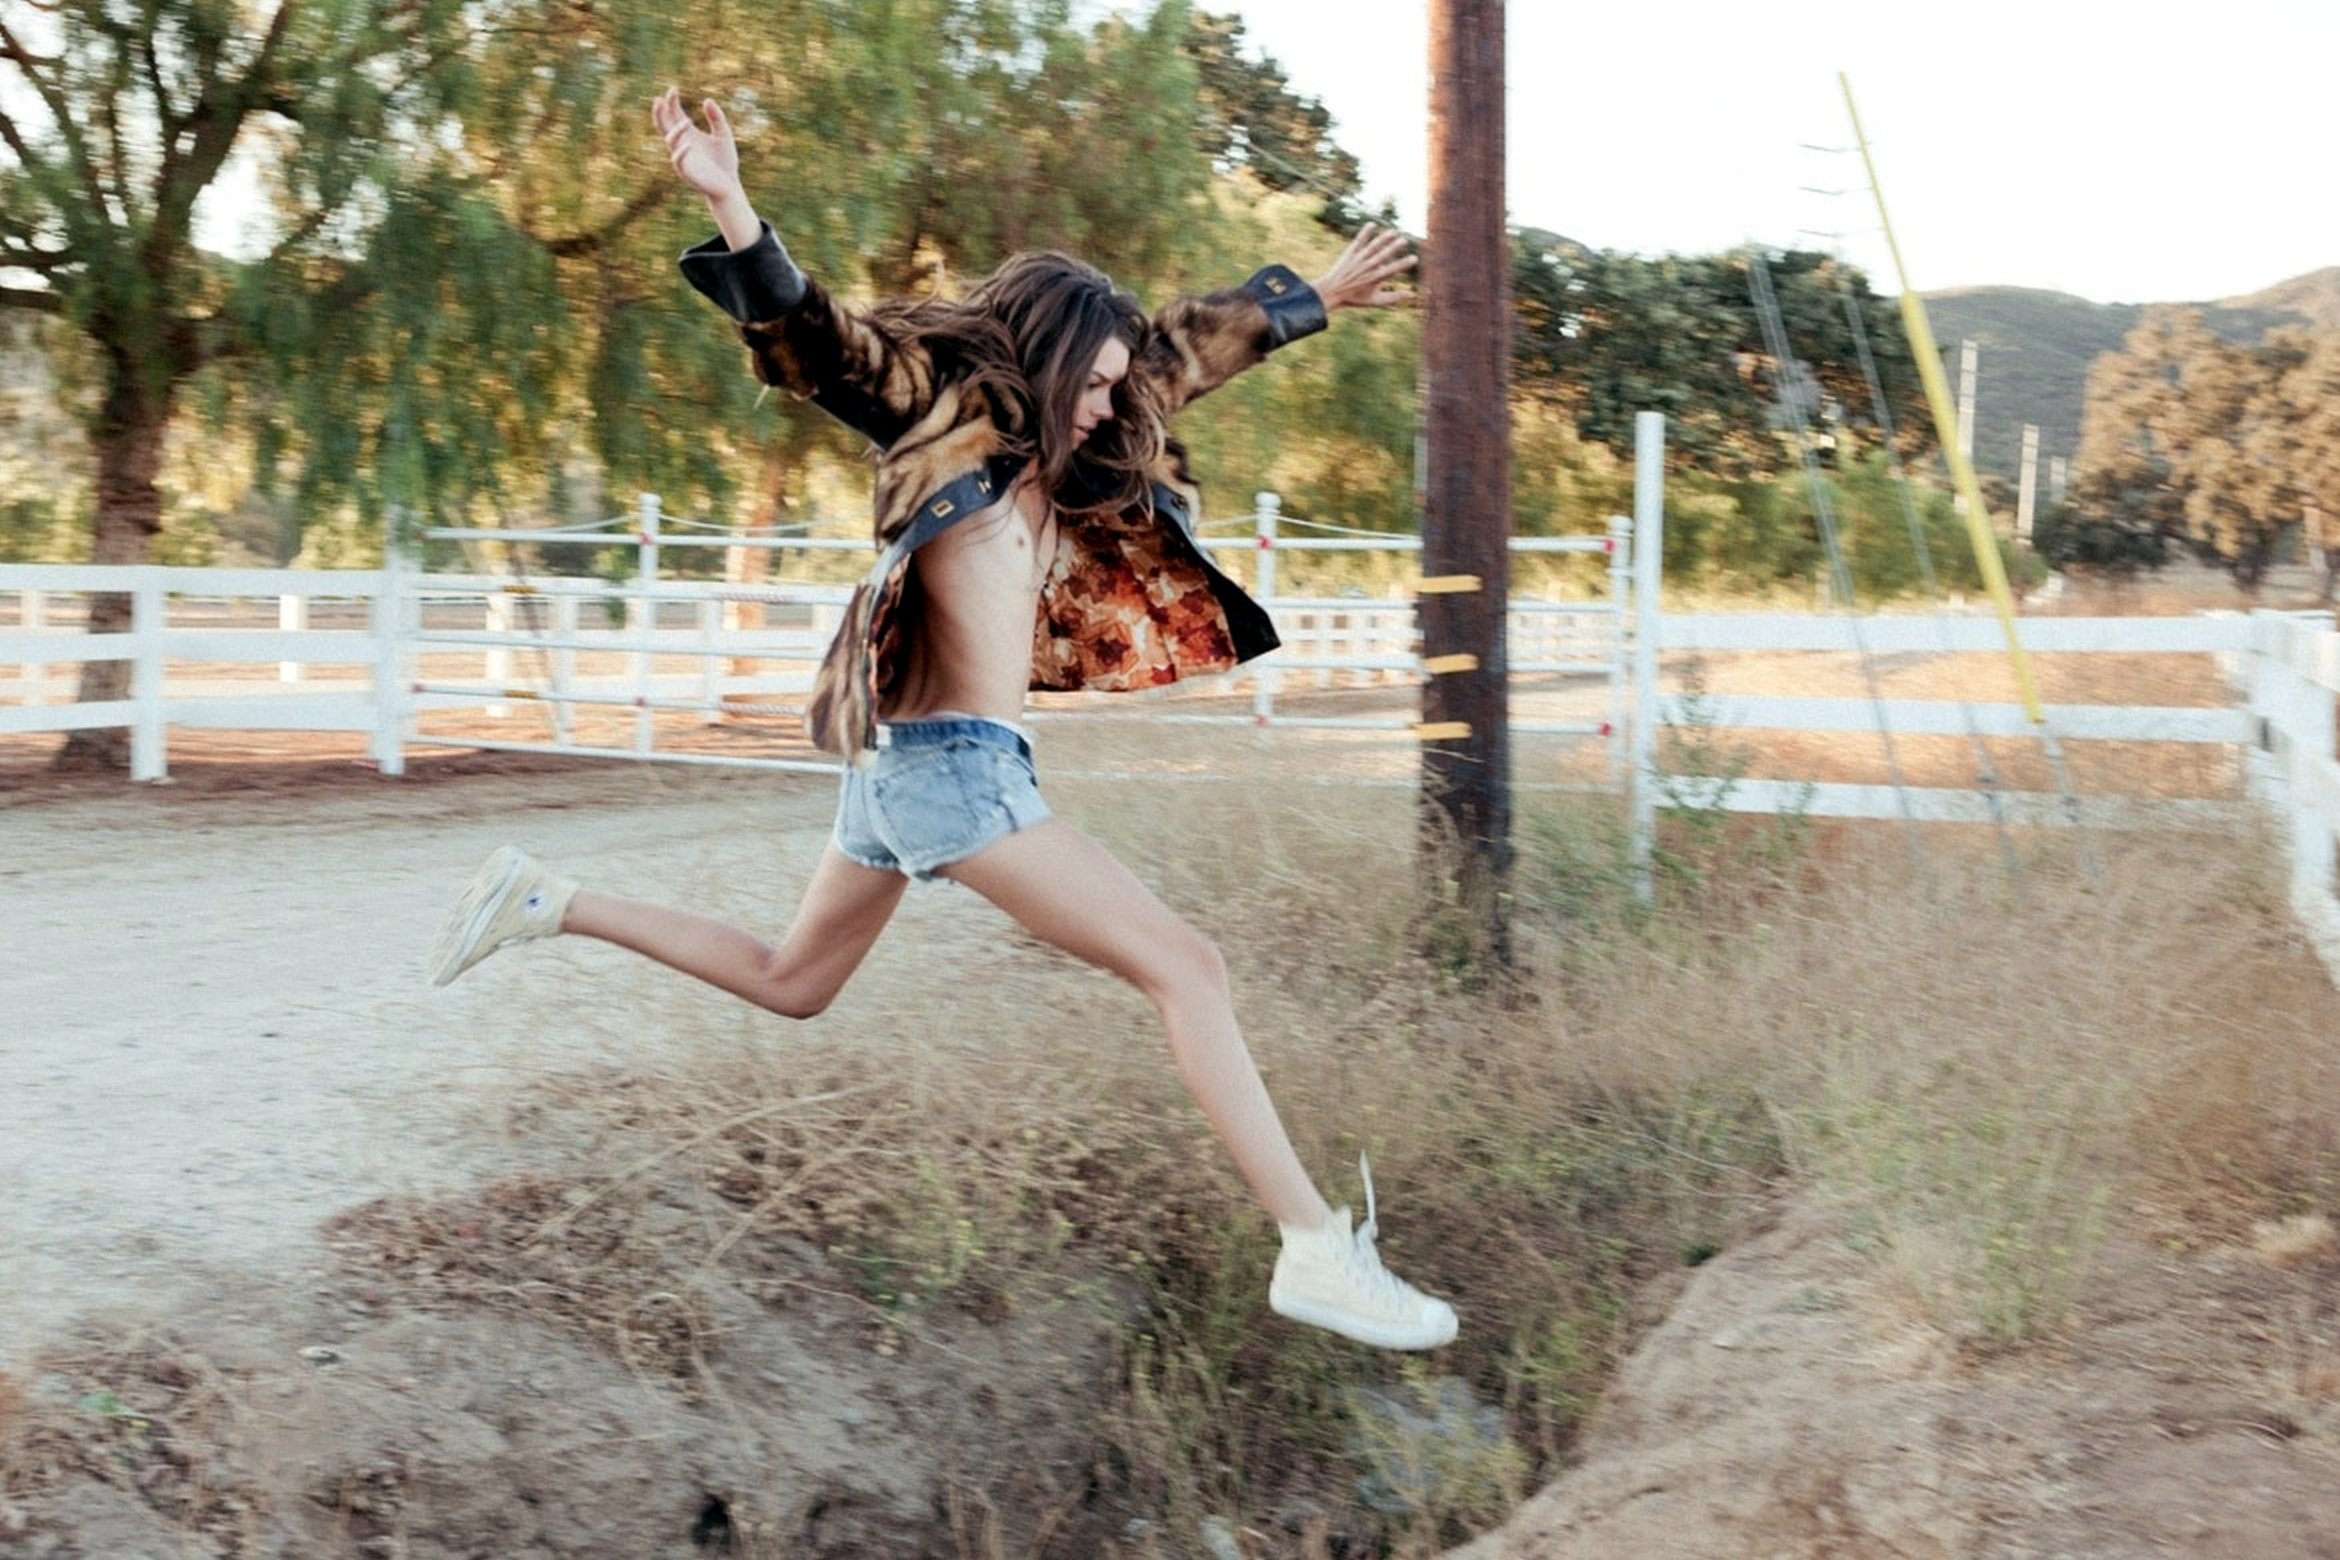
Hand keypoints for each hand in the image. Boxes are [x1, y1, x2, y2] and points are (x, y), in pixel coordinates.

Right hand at [652, 85, 741, 203]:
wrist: (729, 186)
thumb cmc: (724, 162)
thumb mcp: (723, 135)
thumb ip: (716, 118)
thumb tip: (707, 100)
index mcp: (688, 133)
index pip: (674, 113)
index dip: (671, 101)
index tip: (673, 89)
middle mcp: (681, 143)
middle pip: (664, 124)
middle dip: (660, 112)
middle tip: (660, 98)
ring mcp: (682, 157)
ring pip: (670, 140)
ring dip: (676, 130)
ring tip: (688, 121)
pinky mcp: (686, 172)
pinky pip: (678, 161)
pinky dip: (681, 152)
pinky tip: (688, 144)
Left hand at [1310, 224, 1416, 311]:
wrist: (1332, 292)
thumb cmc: (1355, 298)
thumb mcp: (1376, 301)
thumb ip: (1394, 297)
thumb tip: (1413, 295)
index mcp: (1375, 278)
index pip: (1393, 269)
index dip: (1404, 264)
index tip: (1414, 258)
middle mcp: (1368, 267)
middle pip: (1383, 255)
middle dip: (1394, 247)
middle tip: (1404, 241)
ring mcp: (1359, 259)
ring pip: (1373, 246)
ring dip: (1383, 238)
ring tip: (1393, 232)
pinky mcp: (1350, 253)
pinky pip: (1359, 241)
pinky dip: (1365, 232)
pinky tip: (1372, 224)